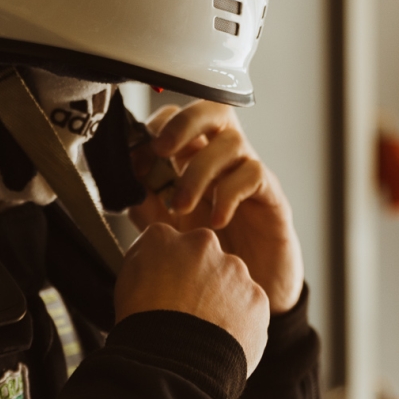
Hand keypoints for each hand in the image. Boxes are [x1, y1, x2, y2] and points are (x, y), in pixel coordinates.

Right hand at [116, 223, 269, 373]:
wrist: (172, 358)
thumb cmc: (144, 320)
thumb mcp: (128, 273)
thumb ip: (147, 252)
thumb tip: (157, 248)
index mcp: (171, 237)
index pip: (176, 246)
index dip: (171, 271)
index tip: (166, 291)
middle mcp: (207, 245)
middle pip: (208, 261)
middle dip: (202, 282)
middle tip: (186, 311)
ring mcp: (237, 273)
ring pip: (232, 285)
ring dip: (222, 301)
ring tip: (203, 331)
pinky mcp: (258, 300)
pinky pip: (250, 310)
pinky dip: (240, 323)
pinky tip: (220, 339)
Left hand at [129, 102, 304, 313]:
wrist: (247, 289)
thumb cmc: (208, 250)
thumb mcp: (167, 228)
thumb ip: (146, 204)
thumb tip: (127, 183)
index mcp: (195, 154)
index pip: (178, 117)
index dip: (156, 128)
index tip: (137, 159)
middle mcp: (224, 155)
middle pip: (213, 109)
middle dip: (184, 123)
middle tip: (162, 150)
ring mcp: (249, 171)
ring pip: (231, 143)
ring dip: (199, 172)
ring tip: (182, 206)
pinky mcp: (271, 193)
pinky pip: (253, 175)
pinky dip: (228, 194)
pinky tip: (214, 221)